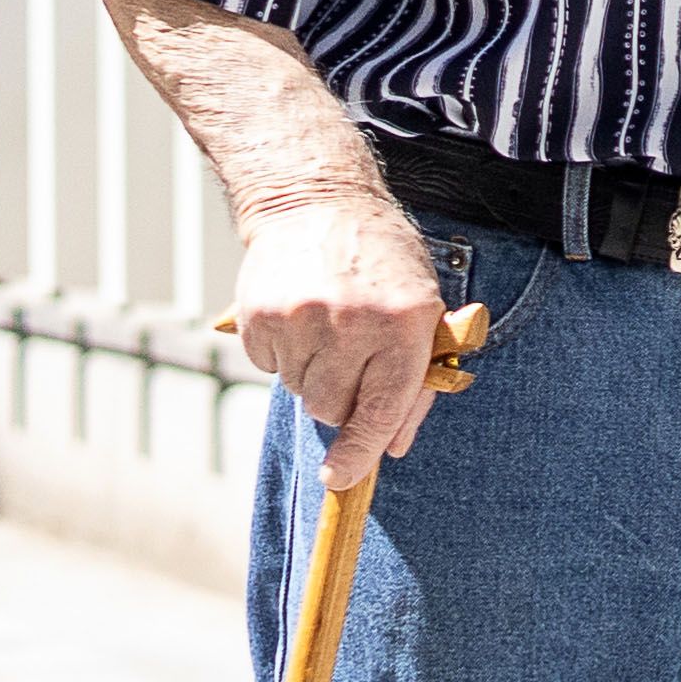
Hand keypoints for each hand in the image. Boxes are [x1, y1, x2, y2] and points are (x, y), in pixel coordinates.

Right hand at [231, 185, 444, 490]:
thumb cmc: (380, 261)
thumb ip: (414, 380)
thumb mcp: (421, 307)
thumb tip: (394, 447)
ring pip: (300, 391)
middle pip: (333, 408)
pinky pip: (269, 367)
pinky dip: (282, 354)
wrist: (315, 201)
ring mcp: (301, 317)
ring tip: (325, 326)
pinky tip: (298, 316)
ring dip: (312, 373)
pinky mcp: (259, 315)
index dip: (362, 451)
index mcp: (405, 321)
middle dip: (340, 399)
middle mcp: (353, 321)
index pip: (383, 407)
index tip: (341, 480)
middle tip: (348, 358)